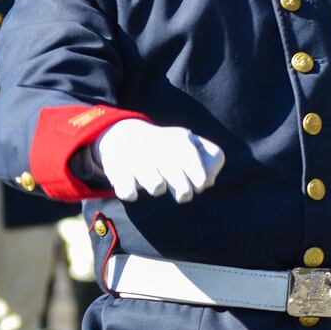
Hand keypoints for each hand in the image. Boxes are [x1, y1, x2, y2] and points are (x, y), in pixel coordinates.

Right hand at [92, 119, 225, 202]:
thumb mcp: (193, 143)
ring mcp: (137, 159)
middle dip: (183, 190)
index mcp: (180, 141)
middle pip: (175, 174)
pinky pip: (127, 190)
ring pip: (154, 185)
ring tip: (157, 185)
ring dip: (157, 187)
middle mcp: (158, 148)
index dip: (199, 177)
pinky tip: (134, 192)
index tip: (200, 185)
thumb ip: (212, 157)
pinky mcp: (118, 171)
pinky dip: (130, 193)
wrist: (123, 135)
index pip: (192, 159)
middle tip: (183, 194)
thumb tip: (209, 181)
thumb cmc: (169, 147)